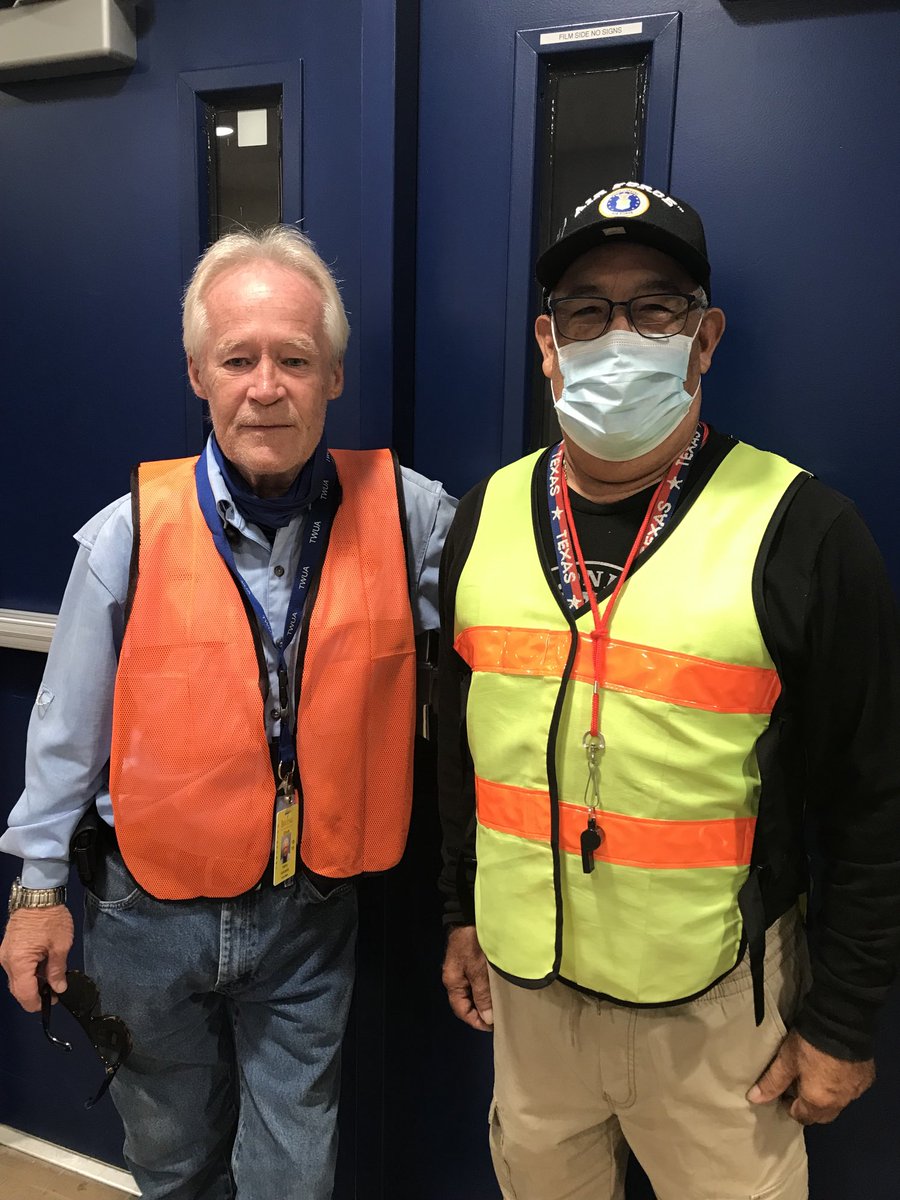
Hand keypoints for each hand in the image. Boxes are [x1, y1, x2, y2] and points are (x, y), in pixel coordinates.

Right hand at [0, 906, 73, 1012]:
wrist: (38, 896)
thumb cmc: (49, 916)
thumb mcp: (60, 945)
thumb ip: (58, 970)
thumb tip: (58, 987)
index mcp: (19, 962)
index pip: (25, 994)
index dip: (38, 1003)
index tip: (52, 1003)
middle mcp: (7, 961)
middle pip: (18, 990)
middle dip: (35, 995)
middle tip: (54, 993)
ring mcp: (6, 954)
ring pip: (16, 979)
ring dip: (32, 983)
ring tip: (51, 978)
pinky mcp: (8, 949)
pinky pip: (16, 968)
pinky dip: (28, 972)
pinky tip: (42, 967)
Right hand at [442, 924, 492, 1031]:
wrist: (469, 914)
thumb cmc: (473, 942)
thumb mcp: (478, 970)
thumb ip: (482, 994)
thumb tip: (487, 1018)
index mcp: (452, 981)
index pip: (462, 1010)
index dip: (476, 1021)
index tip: (493, 1027)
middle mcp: (455, 976)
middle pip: (467, 1001)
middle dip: (482, 1012)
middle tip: (500, 1018)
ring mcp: (462, 967)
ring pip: (473, 991)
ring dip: (485, 999)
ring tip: (501, 1005)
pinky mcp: (470, 959)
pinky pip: (477, 980)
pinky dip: (486, 987)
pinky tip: (497, 988)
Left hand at [747, 1029, 874, 1124]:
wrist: (842, 1023)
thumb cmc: (810, 1044)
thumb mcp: (786, 1060)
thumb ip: (772, 1082)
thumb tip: (754, 1099)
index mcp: (819, 1102)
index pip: (801, 1117)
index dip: (789, 1106)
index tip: (784, 1091)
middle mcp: (840, 1103)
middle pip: (821, 1115)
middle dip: (808, 1106)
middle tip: (798, 1085)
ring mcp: (855, 1091)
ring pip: (838, 1104)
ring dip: (826, 1097)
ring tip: (815, 1076)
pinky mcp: (866, 1078)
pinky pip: (851, 1090)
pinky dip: (841, 1085)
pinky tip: (834, 1069)